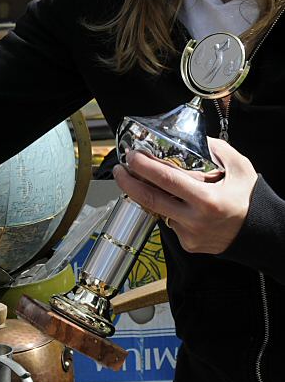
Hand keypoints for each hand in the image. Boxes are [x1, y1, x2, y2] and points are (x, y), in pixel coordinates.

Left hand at [113, 138, 257, 253]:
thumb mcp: (239, 168)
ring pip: (156, 211)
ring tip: (139, 180)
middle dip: (127, 182)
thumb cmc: (249, 199)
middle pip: (149, 199)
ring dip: (144, 194)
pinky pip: (168, 222)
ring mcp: (188, 235)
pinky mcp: (186, 244)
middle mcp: (195, 220)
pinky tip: (174, 203)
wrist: (260, 233)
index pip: (166, 181)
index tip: (132, 156)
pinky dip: (166, 209)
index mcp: (207, 200)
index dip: (145, 167)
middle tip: (120, 168)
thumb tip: (191, 137)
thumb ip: (215, 149)